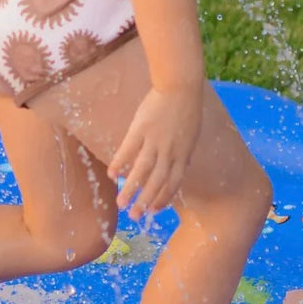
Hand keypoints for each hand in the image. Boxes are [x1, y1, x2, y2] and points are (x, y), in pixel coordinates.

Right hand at [108, 86, 202, 219]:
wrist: (180, 86)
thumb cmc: (188, 107)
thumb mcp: (191, 134)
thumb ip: (184, 152)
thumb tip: (182, 166)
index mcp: (183, 154)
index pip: (173, 183)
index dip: (163, 198)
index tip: (154, 211)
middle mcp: (169, 152)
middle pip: (156, 182)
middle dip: (145, 202)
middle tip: (134, 217)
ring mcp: (154, 141)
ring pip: (141, 171)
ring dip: (130, 189)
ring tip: (120, 204)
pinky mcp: (140, 128)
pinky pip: (128, 150)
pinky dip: (120, 163)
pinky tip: (111, 175)